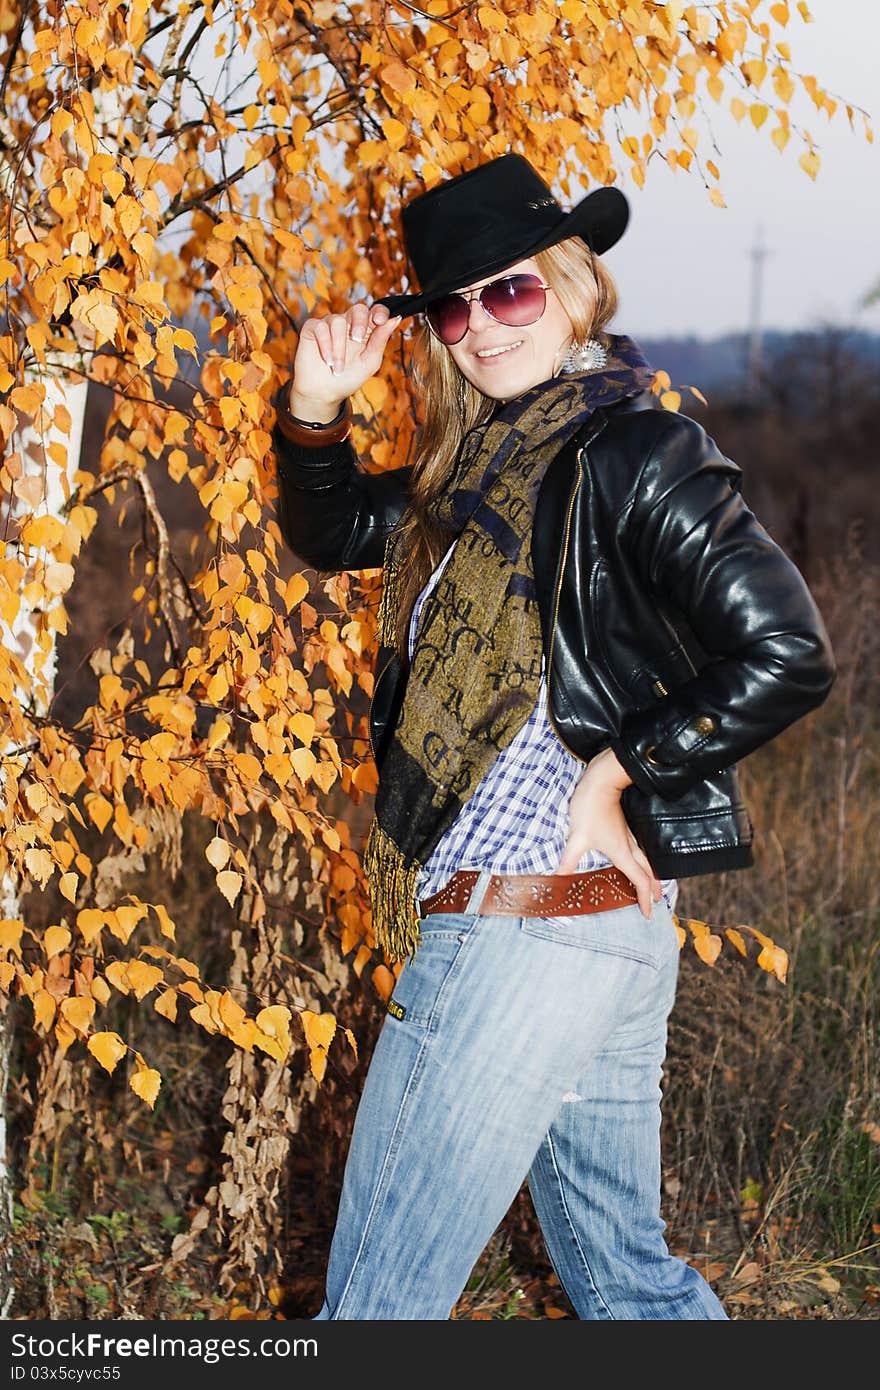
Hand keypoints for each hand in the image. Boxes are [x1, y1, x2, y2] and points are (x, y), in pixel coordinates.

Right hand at [289, 302, 402, 422]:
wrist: (323, 393)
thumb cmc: (348, 378)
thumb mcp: (369, 362)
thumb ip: (380, 341)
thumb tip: (395, 319)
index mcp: (365, 331)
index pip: (376, 312)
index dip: (380, 311)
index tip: (380, 320)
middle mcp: (349, 324)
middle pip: (358, 309)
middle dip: (359, 322)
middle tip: (357, 340)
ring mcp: (330, 324)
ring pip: (338, 321)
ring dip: (339, 347)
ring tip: (338, 366)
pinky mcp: (313, 328)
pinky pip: (320, 327)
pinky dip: (325, 345)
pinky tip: (328, 360)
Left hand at [557, 747, 662, 918]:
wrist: (601, 781)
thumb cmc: (591, 808)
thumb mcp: (577, 837)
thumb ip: (569, 861)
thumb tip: (557, 879)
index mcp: (622, 852)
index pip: (640, 881)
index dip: (645, 899)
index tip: (649, 913)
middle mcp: (629, 846)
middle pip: (648, 872)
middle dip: (653, 889)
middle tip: (657, 902)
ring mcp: (628, 836)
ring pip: (645, 860)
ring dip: (650, 875)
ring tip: (651, 886)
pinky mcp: (623, 827)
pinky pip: (638, 850)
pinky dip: (642, 861)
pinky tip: (635, 860)